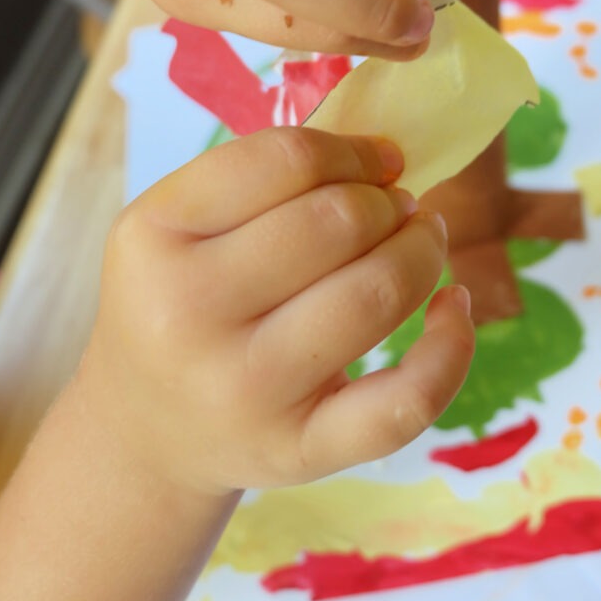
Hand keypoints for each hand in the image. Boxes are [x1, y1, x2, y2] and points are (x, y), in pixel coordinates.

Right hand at [77, 128, 473, 494]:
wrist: (147, 430)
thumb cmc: (180, 300)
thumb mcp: (182, 224)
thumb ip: (266, 179)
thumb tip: (388, 160)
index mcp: (156, 235)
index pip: (287, 161)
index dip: (353, 151)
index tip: (379, 160)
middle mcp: (189, 314)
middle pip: (339, 222)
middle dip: (389, 202)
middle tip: (396, 205)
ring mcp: (245, 390)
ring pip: (377, 294)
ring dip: (424, 250)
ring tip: (422, 237)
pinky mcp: (299, 449)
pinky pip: (406, 401)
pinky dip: (452, 346)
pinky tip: (453, 305)